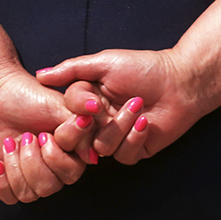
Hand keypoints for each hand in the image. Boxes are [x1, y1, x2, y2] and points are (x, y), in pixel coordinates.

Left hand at [0, 68, 95, 203]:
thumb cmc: (32, 96)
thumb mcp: (61, 107)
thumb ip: (81, 129)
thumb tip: (93, 155)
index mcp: (73, 151)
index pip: (71, 173)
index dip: (55, 156)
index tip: (46, 133)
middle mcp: (57, 167)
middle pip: (50, 187)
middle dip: (32, 160)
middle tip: (28, 136)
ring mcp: (34, 174)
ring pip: (30, 193)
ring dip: (16, 166)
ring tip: (12, 143)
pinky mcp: (12, 179)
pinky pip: (11, 197)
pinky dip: (2, 182)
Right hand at [37, 49, 205, 164]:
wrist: (180, 81)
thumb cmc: (143, 67)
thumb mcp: (104, 63)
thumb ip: (72, 70)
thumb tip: (40, 74)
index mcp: (88, 100)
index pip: (68, 113)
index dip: (77, 110)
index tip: (93, 102)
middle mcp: (98, 121)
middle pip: (79, 137)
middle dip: (95, 124)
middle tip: (107, 110)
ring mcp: (116, 137)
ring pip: (102, 147)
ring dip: (121, 126)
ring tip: (138, 106)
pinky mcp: (135, 150)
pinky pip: (123, 156)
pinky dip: (134, 139)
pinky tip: (146, 122)